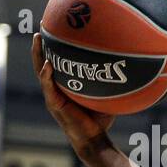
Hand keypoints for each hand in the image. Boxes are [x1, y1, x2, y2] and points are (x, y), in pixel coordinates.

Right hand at [32, 33, 115, 160]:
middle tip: (40, 28)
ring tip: (38, 40)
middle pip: (43, 63)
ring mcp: (53, 96)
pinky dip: (47, 75)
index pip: (56, 64)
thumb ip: (109, 84)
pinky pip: (48, 86)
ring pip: (41, 71)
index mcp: (64, 87)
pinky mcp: (55, 104)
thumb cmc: (100, 119)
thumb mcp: (105, 97)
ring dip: (38, 55)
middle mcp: (56, 89)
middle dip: (40, 46)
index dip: (53, 50)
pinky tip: (48, 64)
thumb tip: (128, 69)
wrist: (93, 138)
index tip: (53, 32)